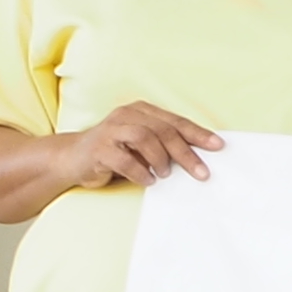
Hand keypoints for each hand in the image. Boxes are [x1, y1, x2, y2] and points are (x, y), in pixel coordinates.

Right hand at [61, 100, 223, 188]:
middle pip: (164, 130)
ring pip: (145, 138)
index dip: (198, 134)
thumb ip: (164, 146)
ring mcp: (110, 130)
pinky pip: (124, 159)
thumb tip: (199, 158)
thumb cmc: (115, 153)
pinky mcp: (98, 148)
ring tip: (165, 174)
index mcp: (141, 111)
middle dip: (186, 153)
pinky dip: (140, 171)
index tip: (218, 146)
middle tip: (201, 172)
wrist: (73, 159)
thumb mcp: (142, 146)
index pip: (175, 121)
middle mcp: (126, 115)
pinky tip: (148, 180)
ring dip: (160, 159)